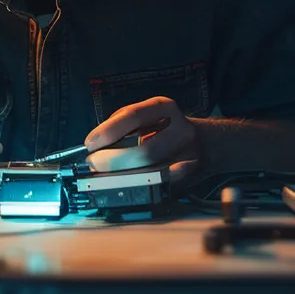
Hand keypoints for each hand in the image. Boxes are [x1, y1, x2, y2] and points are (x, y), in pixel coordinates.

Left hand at [84, 97, 198, 180]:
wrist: (204, 143)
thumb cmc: (163, 128)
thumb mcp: (145, 116)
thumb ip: (122, 126)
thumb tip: (96, 146)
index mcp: (165, 108)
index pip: (135, 116)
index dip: (109, 131)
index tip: (90, 143)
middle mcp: (181, 129)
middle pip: (145, 151)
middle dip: (114, 161)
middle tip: (94, 164)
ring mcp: (190, 155)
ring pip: (153, 173)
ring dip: (124, 177)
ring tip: (105, 175)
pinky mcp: (190, 176)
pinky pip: (160, 185)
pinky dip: (140, 186)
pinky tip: (128, 184)